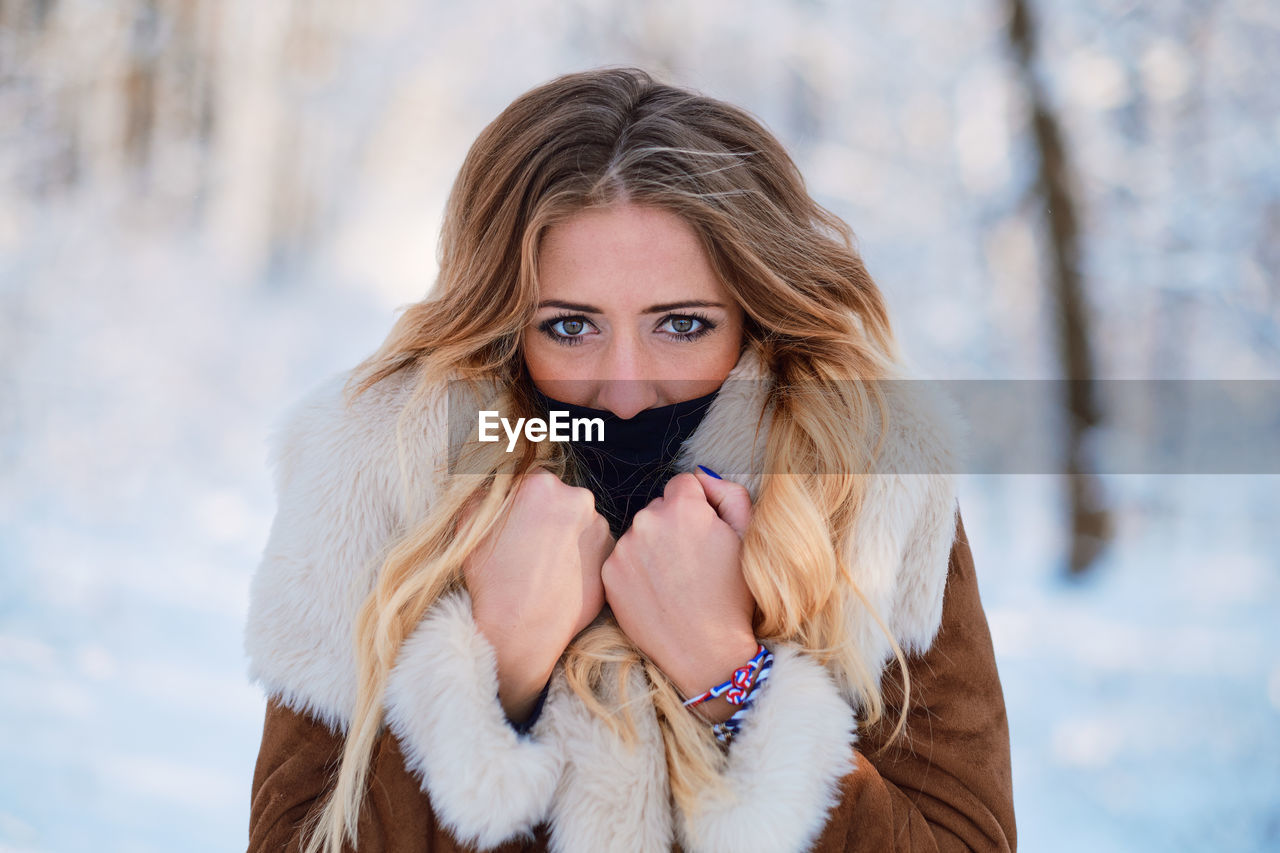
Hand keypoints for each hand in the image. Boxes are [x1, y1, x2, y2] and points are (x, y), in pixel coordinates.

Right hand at [461, 469, 613, 721]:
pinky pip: (595, 548)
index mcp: (541, 485)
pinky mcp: (610, 555)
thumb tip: (497, 485)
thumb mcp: (468, 524)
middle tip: (531, 547)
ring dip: (567, 537)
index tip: (518, 523)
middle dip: (548, 518)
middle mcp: (577, 499)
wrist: (520, 629)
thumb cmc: (491, 579)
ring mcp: (599, 527)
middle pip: (561, 500)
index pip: (533, 483)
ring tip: (546, 567)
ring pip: (580, 524)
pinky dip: (582, 558)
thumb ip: (485, 494)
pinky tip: (562, 577)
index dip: (523, 504)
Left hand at [601, 468, 758, 722]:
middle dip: (673, 526)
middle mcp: (647, 520)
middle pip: (658, 508)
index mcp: (682, 507)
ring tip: (673, 581)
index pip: (683, 485)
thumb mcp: (748, 536)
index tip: (705, 534)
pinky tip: (655, 592)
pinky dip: (636, 570)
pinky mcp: (609, 574)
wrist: (706, 651)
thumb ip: (728, 492)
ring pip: (639, 534)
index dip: (698, 508)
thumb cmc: (734, 595)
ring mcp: (624, 548)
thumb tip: (701, 475)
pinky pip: (623, 558)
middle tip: (690, 562)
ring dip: (652, 547)